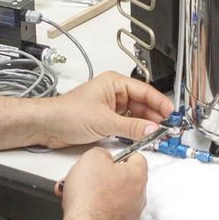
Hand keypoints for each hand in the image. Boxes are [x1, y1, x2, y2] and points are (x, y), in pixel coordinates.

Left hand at [35, 71, 173, 149]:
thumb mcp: (104, 121)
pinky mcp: (105, 120)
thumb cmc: (67, 113)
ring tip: (156, 133)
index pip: (144, 91)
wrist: (48, 126)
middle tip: (166, 126)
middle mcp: (113, 93)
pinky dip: (134, 130)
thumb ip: (130, 127)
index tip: (171, 113)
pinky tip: (141, 136)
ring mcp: (110, 107)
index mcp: (113, 83)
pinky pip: (126, 124)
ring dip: (144, 124)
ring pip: (134, 115)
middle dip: (154, 115)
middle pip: (141, 103)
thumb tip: (151, 129)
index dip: (159, 102)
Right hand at [57, 147, 146, 219]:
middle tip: (93, 178)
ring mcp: (132, 216)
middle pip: (127, 180)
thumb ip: (102, 153)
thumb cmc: (89, 197)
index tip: (112, 158)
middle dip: (110, 177)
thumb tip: (103, 157)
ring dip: (105, 196)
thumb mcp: (91, 158)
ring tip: (86, 196)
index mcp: (136, 176)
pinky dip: (103, 213)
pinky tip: (89, 210)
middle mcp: (139, 197)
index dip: (122, 155)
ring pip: (119, 200)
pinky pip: (114, 217)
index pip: (137, 158)